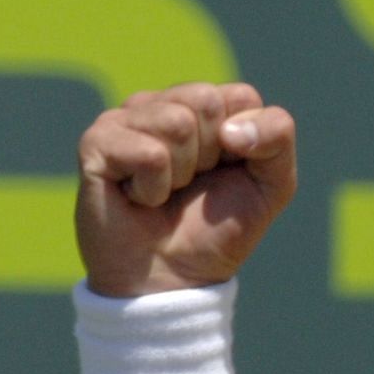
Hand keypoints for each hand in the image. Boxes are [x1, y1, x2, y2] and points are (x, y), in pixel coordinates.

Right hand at [75, 81, 296, 296]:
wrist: (174, 276)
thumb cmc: (219, 228)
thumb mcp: (272, 184)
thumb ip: (278, 137)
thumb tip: (231, 128)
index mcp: (205, 107)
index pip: (241, 96)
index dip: (246, 144)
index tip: (228, 171)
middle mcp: (162, 104)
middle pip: (205, 100)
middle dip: (211, 154)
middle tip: (191, 183)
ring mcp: (124, 119)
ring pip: (177, 122)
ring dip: (182, 172)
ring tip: (165, 191)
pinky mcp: (96, 143)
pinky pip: (148, 153)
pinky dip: (154, 188)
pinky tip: (139, 198)